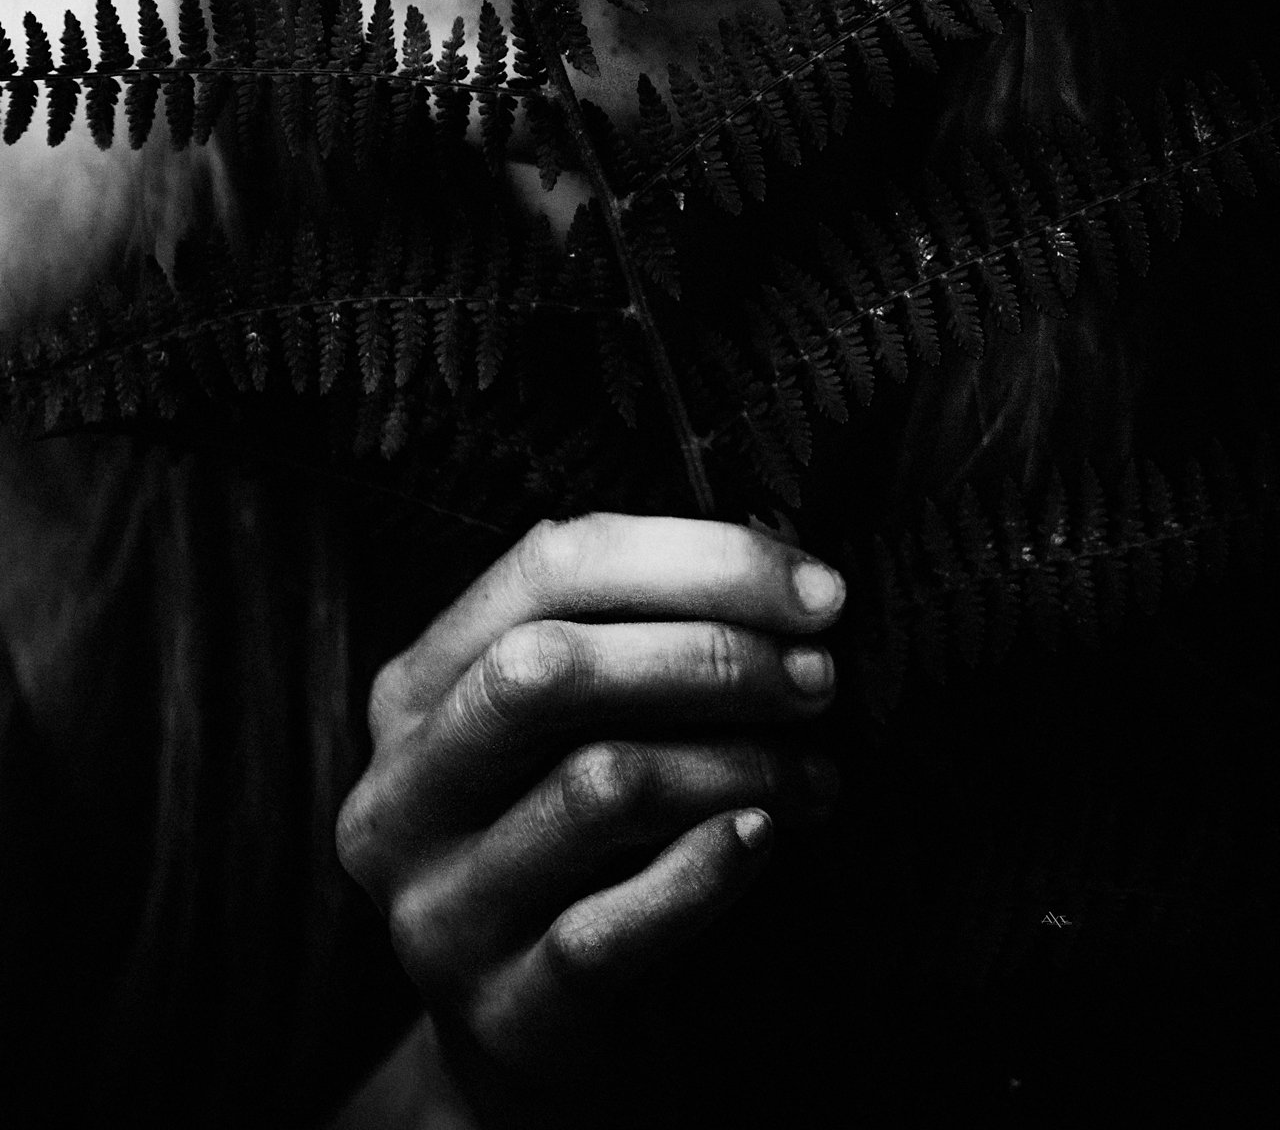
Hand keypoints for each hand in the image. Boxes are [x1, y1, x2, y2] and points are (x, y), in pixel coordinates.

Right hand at [336, 513, 844, 1117]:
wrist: (529, 1037)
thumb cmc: (573, 845)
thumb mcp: (566, 733)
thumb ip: (624, 641)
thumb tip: (780, 576)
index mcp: (418, 689)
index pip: (547, 567)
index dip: (695, 559)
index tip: (812, 589)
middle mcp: (405, 788)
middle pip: (546, 667)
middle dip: (708, 653)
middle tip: (816, 677)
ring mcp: (441, 903)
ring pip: (598, 786)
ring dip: (737, 761)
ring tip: (814, 768)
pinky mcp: (500, 1008)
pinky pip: (613, 925)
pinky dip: (708, 868)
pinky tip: (768, 833)